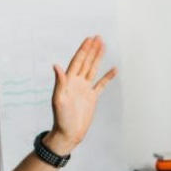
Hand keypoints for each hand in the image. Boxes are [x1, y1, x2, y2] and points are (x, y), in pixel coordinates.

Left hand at [45, 36, 116, 154]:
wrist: (69, 133)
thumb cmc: (61, 118)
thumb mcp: (59, 99)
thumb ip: (59, 82)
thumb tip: (56, 65)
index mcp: (68, 81)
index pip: (77, 61)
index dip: (83, 50)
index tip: (89, 39)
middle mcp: (77, 83)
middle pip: (86, 62)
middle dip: (91, 50)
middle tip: (98, 37)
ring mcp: (85, 89)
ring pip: (93, 69)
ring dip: (98, 58)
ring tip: (103, 46)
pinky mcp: (92, 97)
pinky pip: (101, 84)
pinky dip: (107, 77)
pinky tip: (113, 69)